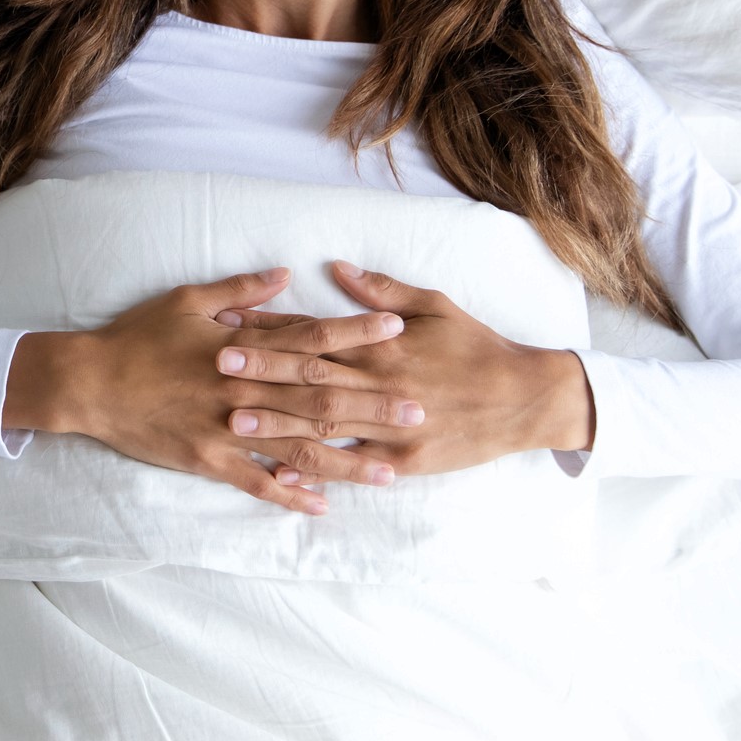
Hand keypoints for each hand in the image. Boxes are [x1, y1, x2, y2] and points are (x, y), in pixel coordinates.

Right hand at [8, 266, 408, 514]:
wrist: (88, 383)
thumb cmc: (136, 336)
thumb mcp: (185, 299)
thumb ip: (239, 290)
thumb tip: (284, 274)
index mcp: (240, 346)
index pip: (310, 338)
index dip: (355, 333)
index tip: (397, 327)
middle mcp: (242, 390)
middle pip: (319, 397)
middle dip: (372, 404)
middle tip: (419, 411)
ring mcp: (227, 429)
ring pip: (298, 447)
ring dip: (347, 459)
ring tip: (391, 470)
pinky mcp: (208, 460)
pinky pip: (257, 483)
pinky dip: (290, 494)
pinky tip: (322, 505)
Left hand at [214, 260, 594, 484]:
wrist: (524, 397)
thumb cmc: (476, 346)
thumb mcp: (433, 305)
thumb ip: (382, 290)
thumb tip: (338, 269)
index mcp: (382, 345)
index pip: (316, 333)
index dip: (272, 328)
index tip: (232, 321)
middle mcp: (380, 383)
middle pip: (311, 376)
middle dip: (262, 369)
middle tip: (216, 364)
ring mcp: (390, 425)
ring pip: (325, 424)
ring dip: (277, 420)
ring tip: (234, 417)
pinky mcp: (403, 459)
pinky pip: (354, 465)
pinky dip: (318, 469)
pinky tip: (282, 470)